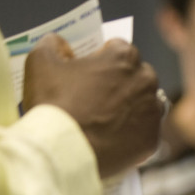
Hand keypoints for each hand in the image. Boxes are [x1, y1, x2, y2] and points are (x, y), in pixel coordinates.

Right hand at [22, 34, 164, 177]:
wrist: (64, 151)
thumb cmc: (54, 104)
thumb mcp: (41, 61)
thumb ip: (53, 43)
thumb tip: (61, 44)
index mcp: (124, 57)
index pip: (118, 48)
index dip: (102, 57)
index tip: (89, 70)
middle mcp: (147, 82)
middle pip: (137, 75)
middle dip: (120, 81)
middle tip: (96, 95)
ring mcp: (153, 113)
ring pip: (146, 103)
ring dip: (131, 105)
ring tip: (106, 117)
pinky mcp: (153, 140)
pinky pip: (145, 131)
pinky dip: (133, 131)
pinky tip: (114, 135)